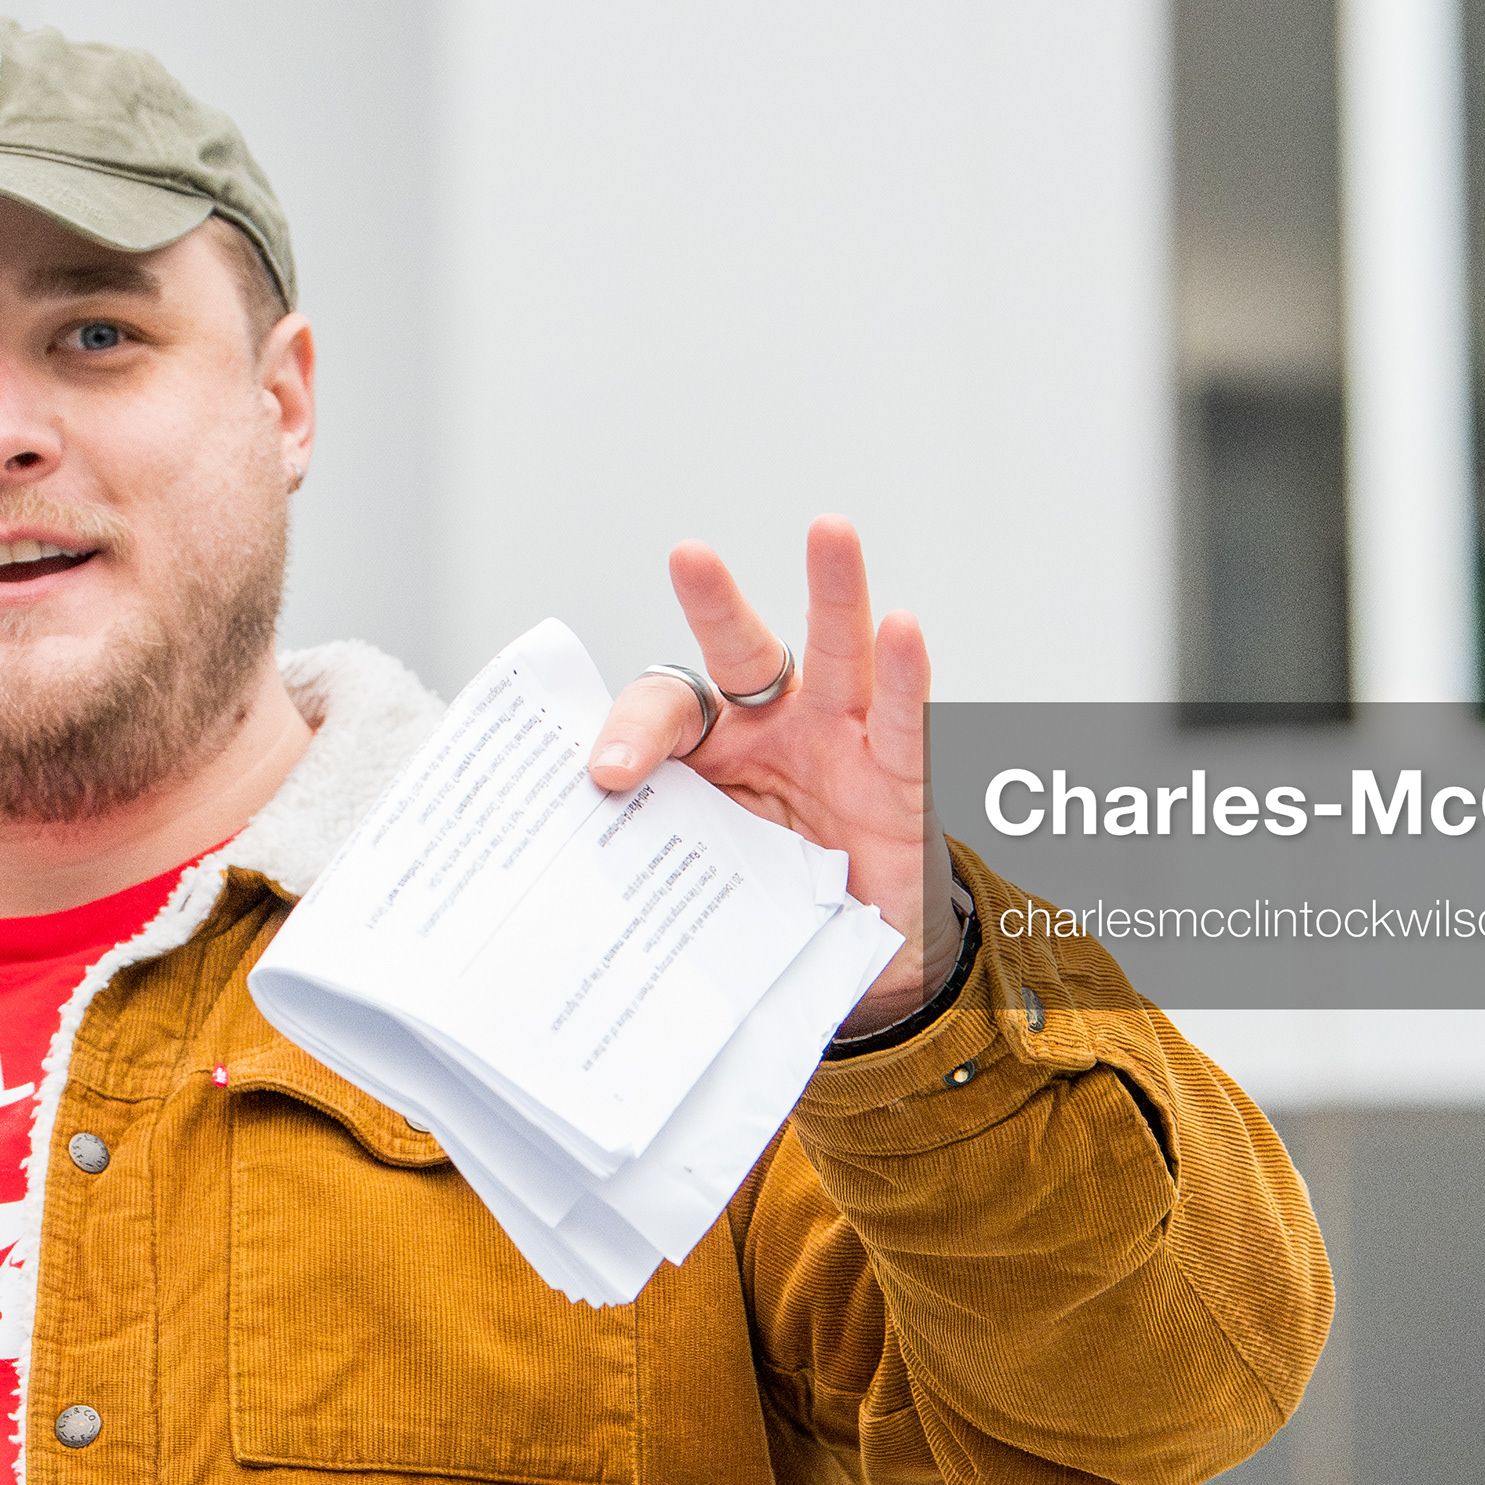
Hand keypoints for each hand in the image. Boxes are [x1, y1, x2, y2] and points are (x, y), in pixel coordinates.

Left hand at [586, 516, 958, 1034]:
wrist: (846, 951)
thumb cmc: (767, 889)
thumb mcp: (695, 864)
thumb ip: (651, 834)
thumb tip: (581, 827)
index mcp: (714, 745)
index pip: (668, 711)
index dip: (634, 734)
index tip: (609, 775)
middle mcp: (777, 729)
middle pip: (745, 653)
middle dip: (717, 605)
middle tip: (688, 557)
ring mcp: (841, 746)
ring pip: (840, 656)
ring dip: (836, 593)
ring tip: (829, 532)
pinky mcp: (898, 782)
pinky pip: (901, 723)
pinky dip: (904, 677)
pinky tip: (901, 629)